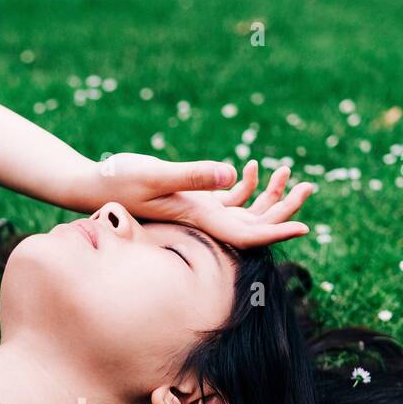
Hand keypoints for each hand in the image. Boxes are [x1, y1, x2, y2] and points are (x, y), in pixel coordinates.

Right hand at [73, 155, 314, 247]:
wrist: (92, 186)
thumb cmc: (119, 180)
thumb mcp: (156, 174)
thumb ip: (193, 175)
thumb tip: (234, 174)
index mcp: (200, 220)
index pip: (246, 235)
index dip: (276, 232)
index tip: (304, 227)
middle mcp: (204, 222)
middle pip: (253, 224)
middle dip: (283, 208)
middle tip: (310, 186)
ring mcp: (200, 212)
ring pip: (245, 211)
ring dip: (270, 196)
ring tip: (292, 172)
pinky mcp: (193, 201)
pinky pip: (229, 199)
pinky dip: (247, 186)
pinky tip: (254, 167)